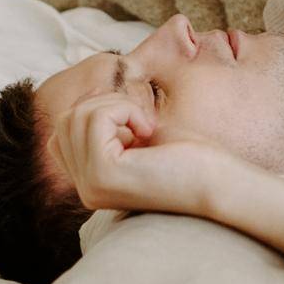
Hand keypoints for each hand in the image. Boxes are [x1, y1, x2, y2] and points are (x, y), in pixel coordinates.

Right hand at [45, 93, 232, 215]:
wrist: (221, 182)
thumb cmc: (191, 155)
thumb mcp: (140, 134)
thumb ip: (108, 123)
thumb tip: (88, 94)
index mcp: (92, 182)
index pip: (62, 135)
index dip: (96, 114)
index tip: (134, 123)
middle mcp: (86, 189)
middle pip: (66, 121)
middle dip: (105, 105)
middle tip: (143, 122)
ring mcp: (91, 185)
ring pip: (76, 117)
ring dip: (117, 106)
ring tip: (147, 126)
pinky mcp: (104, 175)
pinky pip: (95, 119)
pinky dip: (124, 110)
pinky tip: (149, 130)